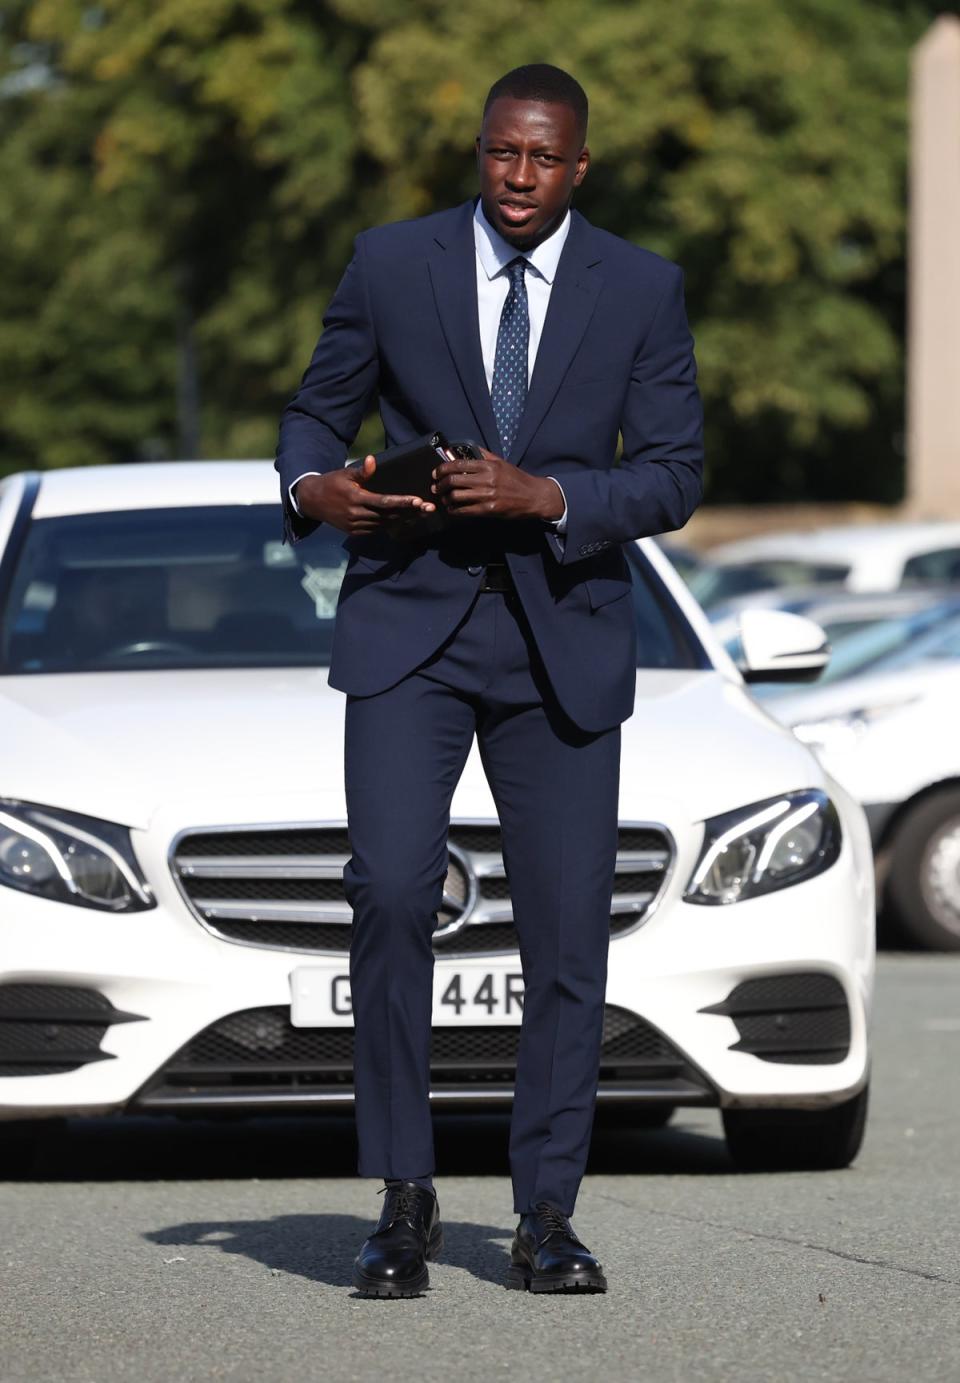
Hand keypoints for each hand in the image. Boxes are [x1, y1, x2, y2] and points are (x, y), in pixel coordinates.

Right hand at [294, 457, 435, 534]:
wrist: (312, 501)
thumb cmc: (331, 483)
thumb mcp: (344, 474)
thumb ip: (361, 471)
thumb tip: (372, 460)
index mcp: (356, 499)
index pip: (384, 502)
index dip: (402, 502)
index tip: (417, 501)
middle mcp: (357, 515)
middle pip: (389, 515)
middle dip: (410, 512)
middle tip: (429, 508)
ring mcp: (356, 525)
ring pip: (385, 524)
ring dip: (404, 519)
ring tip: (422, 513)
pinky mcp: (355, 531)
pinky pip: (377, 529)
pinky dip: (391, 525)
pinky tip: (404, 520)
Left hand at [432, 449, 563, 520]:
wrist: (534, 496)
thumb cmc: (517, 479)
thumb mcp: (502, 462)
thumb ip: (484, 455)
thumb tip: (468, 448)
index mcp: (488, 466)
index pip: (458, 464)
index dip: (443, 469)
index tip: (436, 473)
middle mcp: (486, 479)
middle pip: (454, 480)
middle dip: (440, 485)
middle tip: (436, 487)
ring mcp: (487, 495)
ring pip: (457, 496)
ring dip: (446, 498)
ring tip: (444, 499)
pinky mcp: (489, 509)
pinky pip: (465, 510)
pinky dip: (455, 510)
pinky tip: (453, 509)